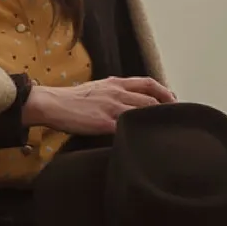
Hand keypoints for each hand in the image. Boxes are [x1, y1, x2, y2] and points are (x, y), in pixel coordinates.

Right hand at [24, 76, 175, 134]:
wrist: (52, 104)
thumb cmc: (73, 98)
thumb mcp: (98, 87)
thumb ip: (115, 91)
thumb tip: (131, 97)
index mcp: (116, 83)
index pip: (148, 83)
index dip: (164, 92)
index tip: (173, 101)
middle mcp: (117, 93)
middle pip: (151, 100)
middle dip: (165, 110)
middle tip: (173, 121)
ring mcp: (111, 108)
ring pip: (142, 113)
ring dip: (154, 122)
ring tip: (162, 132)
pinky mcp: (104, 123)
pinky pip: (126, 129)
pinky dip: (137, 134)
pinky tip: (143, 142)